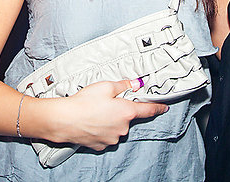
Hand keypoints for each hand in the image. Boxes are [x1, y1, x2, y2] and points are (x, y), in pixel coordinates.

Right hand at [50, 79, 167, 149]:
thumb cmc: (84, 102)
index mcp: (127, 112)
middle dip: (120, 112)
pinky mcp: (101, 145)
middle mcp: (123, 128)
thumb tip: (136, 84)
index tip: (164, 108)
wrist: (65, 119)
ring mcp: (112, 138)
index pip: (148, 110)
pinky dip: (102, 130)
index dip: (158, 108)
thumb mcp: (106, 86)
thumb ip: (123, 85)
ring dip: (110, 122)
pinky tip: (92, 123)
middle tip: (106, 104)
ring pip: (117, 128)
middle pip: (128, 119)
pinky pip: (106, 136)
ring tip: (95, 113)